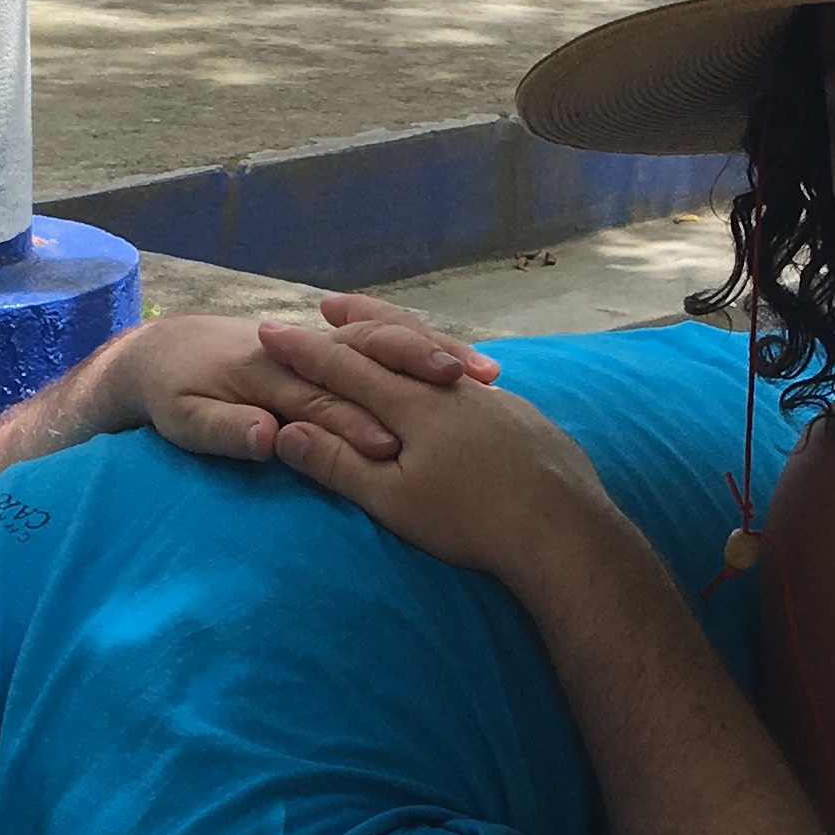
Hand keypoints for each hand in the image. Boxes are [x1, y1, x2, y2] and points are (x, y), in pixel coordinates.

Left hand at [113, 295, 497, 463]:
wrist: (163, 352)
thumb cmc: (174, 393)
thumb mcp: (185, 421)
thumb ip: (227, 430)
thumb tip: (269, 437)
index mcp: (272, 374)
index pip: (326, 398)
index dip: (359, 421)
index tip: (396, 446)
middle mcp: (307, 354)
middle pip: (374, 354)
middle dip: (420, 366)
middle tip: (472, 385)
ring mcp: (325, 347)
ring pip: (390, 342)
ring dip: (437, 354)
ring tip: (487, 374)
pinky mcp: (335, 351)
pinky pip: (391, 345)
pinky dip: (430, 352)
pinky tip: (472, 371)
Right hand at [256, 319, 622, 588]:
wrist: (564, 529)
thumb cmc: (471, 523)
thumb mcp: (393, 500)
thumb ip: (338, 463)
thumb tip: (283, 433)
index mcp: (411, 407)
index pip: (344, 368)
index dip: (304, 351)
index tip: (270, 332)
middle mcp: (449, 389)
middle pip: (393, 345)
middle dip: (354, 324)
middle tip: (326, 304)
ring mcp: (490, 398)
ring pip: (437, 354)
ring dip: (404, 338)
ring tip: (386, 329)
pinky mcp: (521, 415)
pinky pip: (470, 377)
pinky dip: (447, 362)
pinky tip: (452, 375)